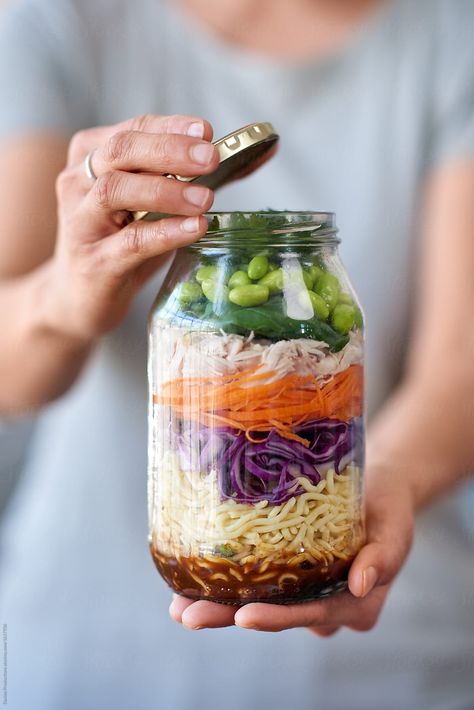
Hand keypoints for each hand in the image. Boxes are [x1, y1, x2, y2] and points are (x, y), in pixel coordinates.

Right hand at [41, 114, 218, 341]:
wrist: (79, 298)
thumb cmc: (122, 244)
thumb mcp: (153, 205)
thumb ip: (194, 178)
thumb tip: (257, 154)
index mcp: (92, 157)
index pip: (133, 128)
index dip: (171, 126)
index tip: (207, 131)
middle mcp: (79, 182)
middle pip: (121, 150)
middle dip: (169, 150)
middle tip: (210, 158)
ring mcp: (82, 222)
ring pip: (116, 190)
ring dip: (165, 190)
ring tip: (205, 199)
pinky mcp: (94, 261)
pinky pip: (130, 241)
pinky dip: (165, 232)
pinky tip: (195, 227)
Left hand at [169, 466, 413, 634]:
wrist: (377, 487)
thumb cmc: (388, 507)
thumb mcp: (395, 525)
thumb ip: (384, 555)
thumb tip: (360, 583)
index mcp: (355, 605)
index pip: (314, 614)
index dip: (279, 617)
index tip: (244, 616)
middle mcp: (325, 605)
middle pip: (277, 615)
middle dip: (230, 617)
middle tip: (190, 617)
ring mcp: (304, 591)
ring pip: (259, 603)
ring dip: (219, 606)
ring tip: (178, 607)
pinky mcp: (287, 573)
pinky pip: (255, 582)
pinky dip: (224, 584)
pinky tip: (189, 583)